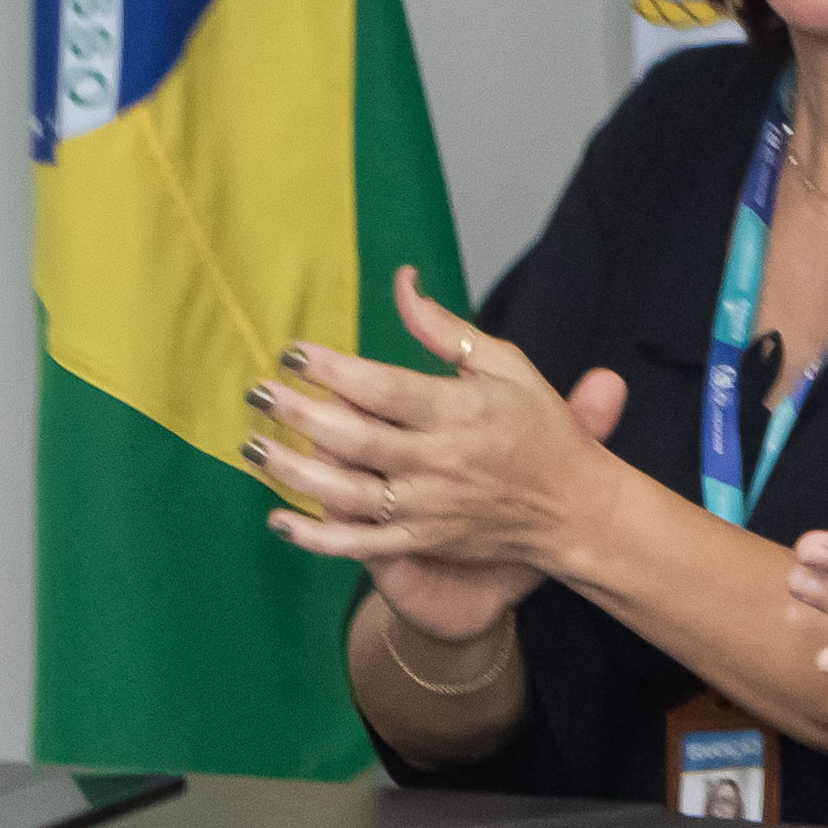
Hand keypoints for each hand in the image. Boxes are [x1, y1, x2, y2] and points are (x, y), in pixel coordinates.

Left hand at [254, 266, 634, 630]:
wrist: (574, 507)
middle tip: (258, 393)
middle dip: (298, 415)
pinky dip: (316, 537)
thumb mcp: (505, 366)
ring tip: (253, 447)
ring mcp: (429, 507)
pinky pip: (361, 544)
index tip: (294, 353)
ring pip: (347, 493)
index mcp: (461, 412)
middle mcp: (441, 461)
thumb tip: (402, 283)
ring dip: (293, 472)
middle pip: (355, 440)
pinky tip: (278, 519)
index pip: (384, 389)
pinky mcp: (424, 540)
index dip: (333, 371)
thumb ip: (445, 330)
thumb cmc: (540, 429)